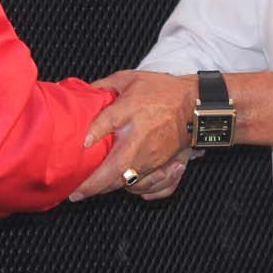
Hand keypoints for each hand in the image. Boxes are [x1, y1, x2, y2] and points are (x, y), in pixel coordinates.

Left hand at [69, 71, 196, 200]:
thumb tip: (83, 93)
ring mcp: (155, 157)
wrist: (196, 103)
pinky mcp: (168, 166)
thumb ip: (105, 86)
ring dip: (112, 189)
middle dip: (92, 186)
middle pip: (114, 171)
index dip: (90, 137)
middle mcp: (141, 141)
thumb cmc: (164, 91)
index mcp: (130, 114)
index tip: (81, 146)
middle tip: (75, 193)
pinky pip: (156, 187)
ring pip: (130, 184)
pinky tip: (132, 190)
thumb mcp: (130, 79)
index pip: (104, 125)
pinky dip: (144, 192)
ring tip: (98, 190)